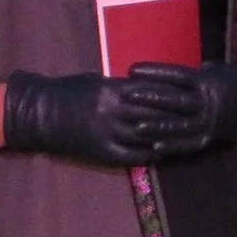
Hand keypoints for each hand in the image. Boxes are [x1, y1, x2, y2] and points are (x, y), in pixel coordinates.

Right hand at [0, 70, 176, 166]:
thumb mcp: (96, 80)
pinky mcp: (103, 152)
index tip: (187, 93)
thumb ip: (120, 86)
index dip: (170, 94)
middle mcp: (114, 113)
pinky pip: (133, 156)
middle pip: (154, 115)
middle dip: (175, 115)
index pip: (151, 92)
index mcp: (113, 91)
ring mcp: (109, 134)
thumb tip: (143, 87)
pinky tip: (162, 152)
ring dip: (166, 136)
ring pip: (146, 136)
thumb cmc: (67, 90)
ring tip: (186, 136)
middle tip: (196, 115)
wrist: (40, 113)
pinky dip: (150, 154)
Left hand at [125, 60, 236, 157]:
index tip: (132, 69)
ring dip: (157, 126)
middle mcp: (207, 101)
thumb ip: (194, 72)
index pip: (175, 75)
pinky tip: (155, 147)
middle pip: (174, 99)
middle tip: (127, 94)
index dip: (154, 72)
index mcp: (206, 81)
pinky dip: (173, 146)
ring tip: (136, 127)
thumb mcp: (216, 70)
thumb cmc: (234, 82)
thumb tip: (169, 70)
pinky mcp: (211, 138)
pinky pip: (190, 144)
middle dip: (150, 97)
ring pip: (180, 125)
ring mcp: (209, 122)